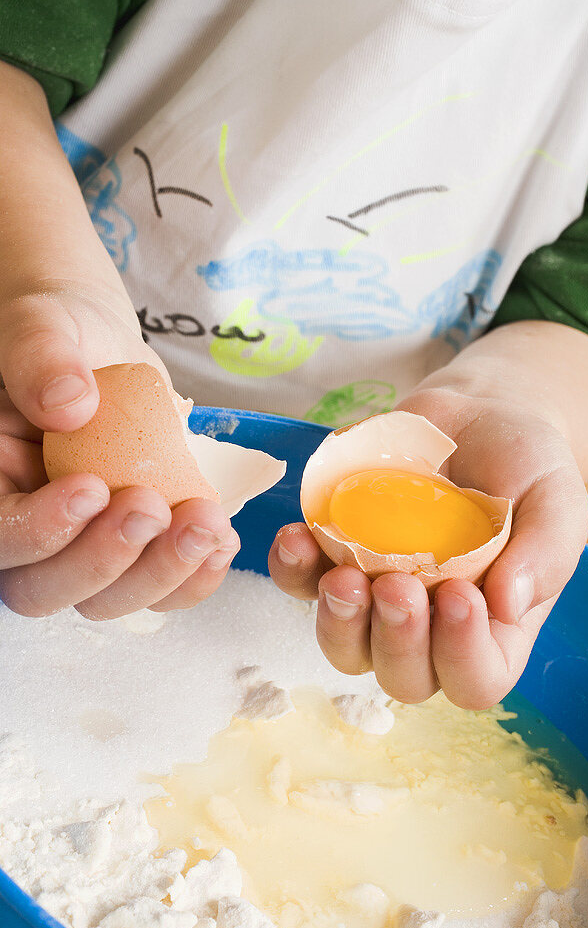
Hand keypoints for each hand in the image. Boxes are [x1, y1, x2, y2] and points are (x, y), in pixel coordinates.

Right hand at [0, 283, 239, 618]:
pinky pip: (159, 590)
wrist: (104, 349)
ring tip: (206, 523)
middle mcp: (25, 531)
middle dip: (105, 561)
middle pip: (42, 589)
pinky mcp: (135, 550)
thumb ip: (41, 357)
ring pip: (105, 602)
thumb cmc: (62, 333)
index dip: (41, 529)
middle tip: (154, 508)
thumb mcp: (44, 325)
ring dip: (160, 574)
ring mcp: (81, 548)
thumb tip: (69, 404)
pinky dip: (195, 578)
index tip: (94, 488)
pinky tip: (223, 541)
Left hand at [268, 390, 587, 709]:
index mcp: (495, 632)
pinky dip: (291, 570)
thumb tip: (508, 605)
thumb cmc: (526, 466)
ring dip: (339, 623)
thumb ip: (546, 553)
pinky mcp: (332, 561)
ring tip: (344, 575)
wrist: (477, 416)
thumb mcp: (558, 499)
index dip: (462, 655)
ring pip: (346, 649)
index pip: (477, 680)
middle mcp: (432, 631)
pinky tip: (297, 536)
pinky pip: (299, 586)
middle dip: (396, 641)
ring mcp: (376, 601)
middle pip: (404, 678)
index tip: (460, 595)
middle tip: (397, 584)